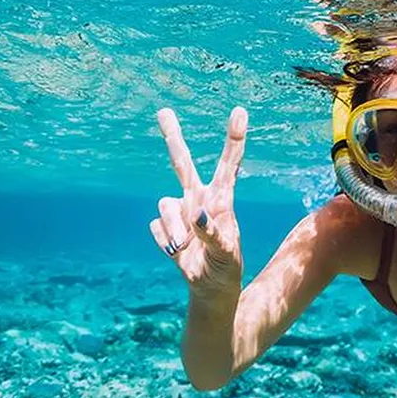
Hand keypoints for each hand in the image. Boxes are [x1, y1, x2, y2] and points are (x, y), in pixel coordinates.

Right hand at [149, 107, 247, 295]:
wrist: (210, 286)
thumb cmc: (226, 266)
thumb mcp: (226, 254)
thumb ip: (214, 234)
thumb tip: (197, 214)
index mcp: (222, 199)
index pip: (229, 164)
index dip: (234, 138)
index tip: (240, 112)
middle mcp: (198, 198)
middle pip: (182, 163)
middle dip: (172, 137)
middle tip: (163, 111)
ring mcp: (180, 211)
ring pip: (165, 206)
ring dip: (175, 231)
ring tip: (187, 248)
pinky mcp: (165, 226)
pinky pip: (157, 227)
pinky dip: (166, 243)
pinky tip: (178, 251)